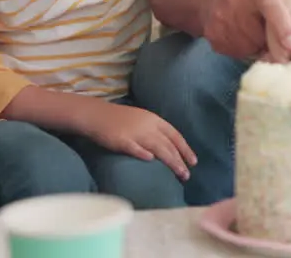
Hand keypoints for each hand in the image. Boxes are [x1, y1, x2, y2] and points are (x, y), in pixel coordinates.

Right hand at [80, 101, 196, 179]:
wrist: (96, 114)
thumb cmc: (120, 120)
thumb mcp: (142, 121)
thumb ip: (155, 133)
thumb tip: (170, 149)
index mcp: (154, 120)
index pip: (175, 135)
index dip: (185, 149)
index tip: (194, 162)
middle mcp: (148, 125)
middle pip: (168, 144)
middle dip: (180, 160)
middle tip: (187, 175)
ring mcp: (134, 132)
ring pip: (157, 148)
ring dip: (170, 161)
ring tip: (179, 173)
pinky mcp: (121, 140)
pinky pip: (134, 147)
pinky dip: (142, 153)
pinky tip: (150, 160)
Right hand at [204, 0, 290, 62]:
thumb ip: (288, 2)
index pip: (271, 4)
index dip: (283, 25)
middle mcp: (233, 0)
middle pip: (263, 35)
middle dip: (277, 42)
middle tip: (285, 40)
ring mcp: (220, 20)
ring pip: (252, 48)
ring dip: (261, 46)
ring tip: (257, 30)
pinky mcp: (213, 37)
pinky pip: (239, 53)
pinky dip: (247, 49)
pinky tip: (243, 35)